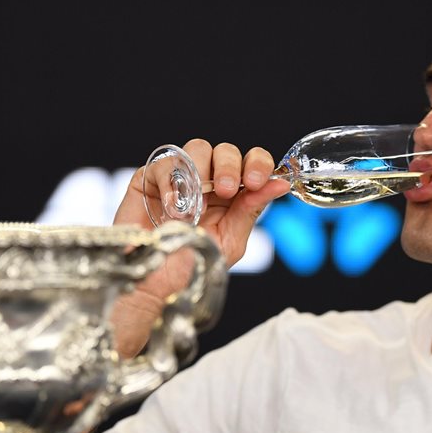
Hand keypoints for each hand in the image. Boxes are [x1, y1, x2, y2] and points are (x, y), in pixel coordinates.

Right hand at [110, 139, 289, 357]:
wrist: (153, 285)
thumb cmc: (190, 268)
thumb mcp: (229, 241)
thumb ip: (251, 209)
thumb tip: (282, 184)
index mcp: (232, 196)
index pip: (252, 163)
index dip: (258, 163)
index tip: (257, 180)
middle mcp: (208, 183)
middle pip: (225, 151)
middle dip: (229, 166)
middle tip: (226, 190)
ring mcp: (178, 178)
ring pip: (197, 148)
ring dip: (201, 171)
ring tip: (194, 206)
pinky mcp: (149, 179)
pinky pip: (164, 162)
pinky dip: (171, 182)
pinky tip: (172, 208)